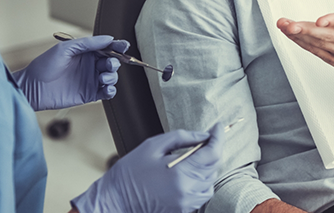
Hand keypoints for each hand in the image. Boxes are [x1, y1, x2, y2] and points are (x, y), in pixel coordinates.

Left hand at [13, 35, 128, 110]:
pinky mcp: (89, 94)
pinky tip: (106, 88)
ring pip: (111, 77)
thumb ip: (88, 43)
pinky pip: (106, 92)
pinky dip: (110, 91)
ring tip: (103, 77)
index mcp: (86, 52)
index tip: (124, 46)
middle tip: (108, 63)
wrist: (32, 87)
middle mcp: (90, 65)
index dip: (117, 46)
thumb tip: (109, 38)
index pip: (107, 47)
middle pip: (112, 62)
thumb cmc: (45, 65)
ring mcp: (90, 80)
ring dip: (112, 76)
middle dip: (115, 62)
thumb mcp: (66, 48)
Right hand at [71, 124, 223, 212]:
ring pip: (210, 181)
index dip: (218, 138)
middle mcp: (187, 192)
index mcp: (181, 174)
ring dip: (207, 166)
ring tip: (194, 154)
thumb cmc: (130, 172)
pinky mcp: (182, 210)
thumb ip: (182, 138)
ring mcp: (186, 204)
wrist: (115, 199)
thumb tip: (202, 135)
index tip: (217, 128)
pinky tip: (188, 170)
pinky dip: (200, 180)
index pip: (212, 154)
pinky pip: (201, 193)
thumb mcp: (154, 145)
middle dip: (212, 150)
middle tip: (205, 137)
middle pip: (213, 168)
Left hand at [277, 0, 333, 80]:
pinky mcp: (333, 58)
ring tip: (283, 26)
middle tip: (288, 24)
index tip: (320, 21)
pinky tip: (289, 34)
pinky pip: (314, 50)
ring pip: (318, 43)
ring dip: (298, 35)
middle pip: (327, 35)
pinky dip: (300, 43)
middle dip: (306, 30)